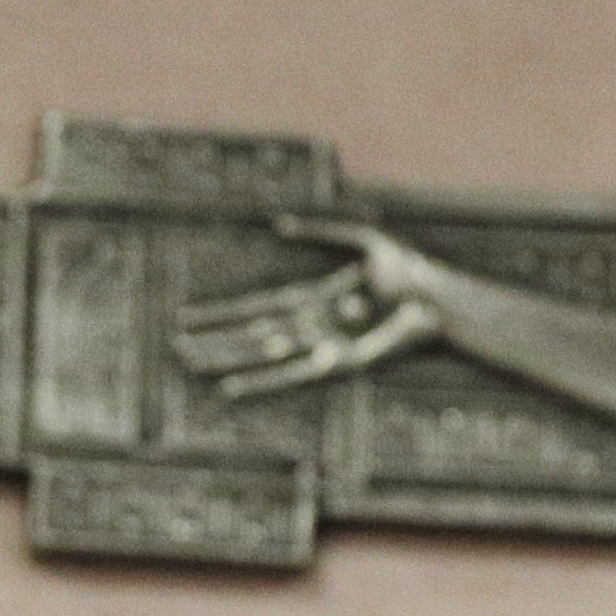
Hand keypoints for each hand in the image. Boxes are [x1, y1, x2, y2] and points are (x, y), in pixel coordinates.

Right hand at [170, 216, 449, 398]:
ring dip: (227, 362)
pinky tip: (231, 389)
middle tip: (177, 349)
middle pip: (252, 336)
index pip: (256, 308)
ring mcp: (323, 347)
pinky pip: (291, 377)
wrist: (437, 298)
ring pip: (263, 357)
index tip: (187, 317)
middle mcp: (313, 327)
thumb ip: (319, 233)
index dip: (220, 314)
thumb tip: (277, 226)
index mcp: (313, 300)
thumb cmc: (408, 270)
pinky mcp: (338, 367)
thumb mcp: (360, 241)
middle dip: (215, 343)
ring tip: (192, 364)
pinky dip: (261, 384)